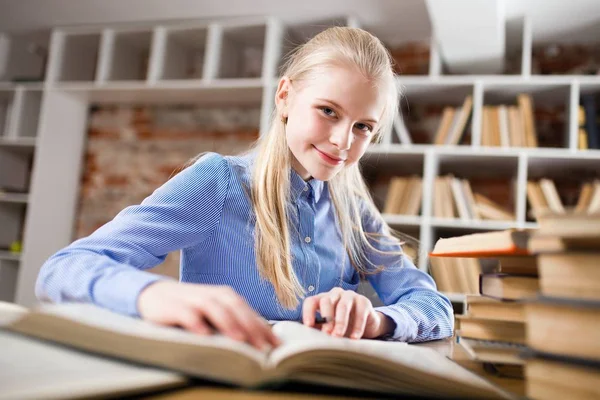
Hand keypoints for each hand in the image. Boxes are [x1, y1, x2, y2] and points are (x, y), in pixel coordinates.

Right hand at [137, 281, 279, 349]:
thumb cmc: (189, 308)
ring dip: (228, 323)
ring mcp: (192, 299)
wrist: (152, 294)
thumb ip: (233, 321)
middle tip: (263, 347)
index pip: (248, 311)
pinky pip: (186, 313)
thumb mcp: (213, 312)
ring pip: (214, 308)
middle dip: (251, 327)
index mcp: (225, 296)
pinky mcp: (173, 306)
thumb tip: (260, 340)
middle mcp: (212, 295)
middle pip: (235, 308)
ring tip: (240, 340)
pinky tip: (204, 334)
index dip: (263, 327)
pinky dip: (195, 322)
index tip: (277, 345)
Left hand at [302, 287, 394, 339]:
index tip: (308, 325)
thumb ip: (320, 329)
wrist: (367, 325)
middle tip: (326, 333)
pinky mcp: (364, 302)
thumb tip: (307, 336)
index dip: (308, 312)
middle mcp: (335, 294)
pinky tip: (354, 337)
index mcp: (323, 299)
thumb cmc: (343, 325)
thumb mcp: (330, 327)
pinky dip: (357, 327)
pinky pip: (360, 313)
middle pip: (326, 301)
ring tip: (338, 336)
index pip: (312, 301)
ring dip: (340, 322)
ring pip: (343, 306)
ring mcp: (350, 296)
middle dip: (326, 318)